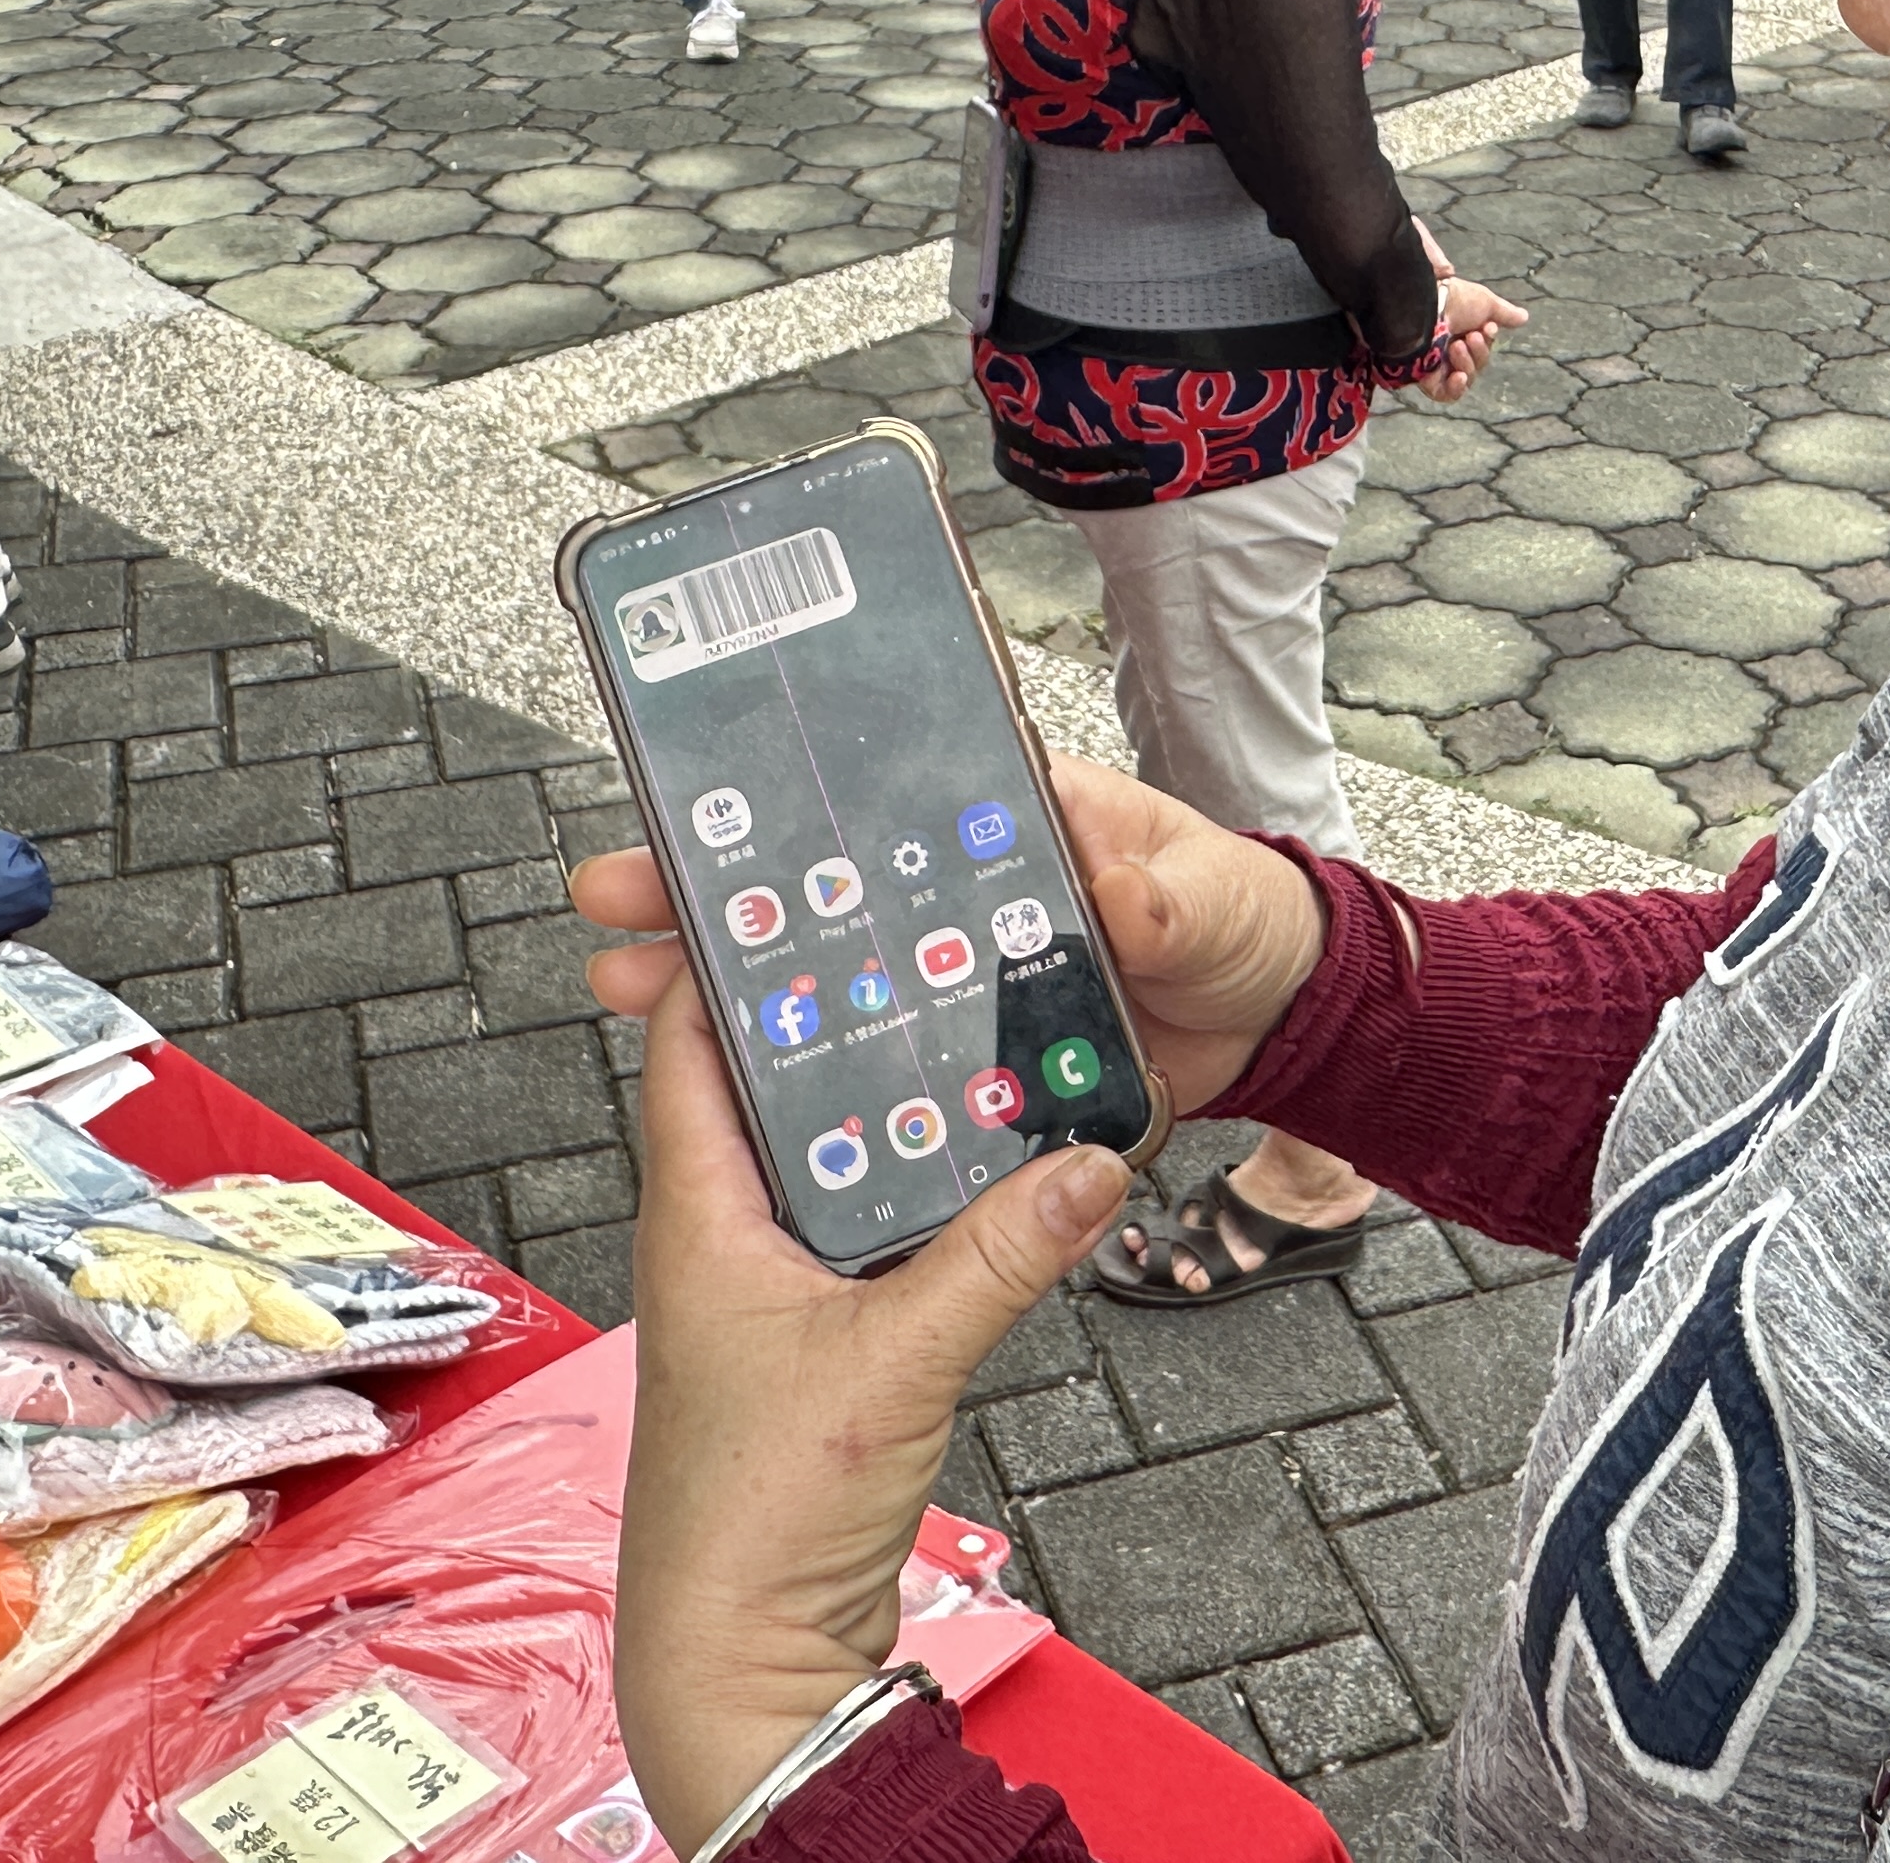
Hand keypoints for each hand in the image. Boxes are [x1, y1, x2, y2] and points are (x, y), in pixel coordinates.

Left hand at [570, 878, 1125, 1855]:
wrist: (744, 1662)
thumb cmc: (758, 1522)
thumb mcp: (896, 1365)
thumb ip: (999, 1256)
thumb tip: (1090, 1161)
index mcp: (696, 1218)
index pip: (695, 1047)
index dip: (729, 960)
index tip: (795, 887)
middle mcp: (719, 1241)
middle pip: (774, 1092)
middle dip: (841, 1019)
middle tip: (918, 940)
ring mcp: (766, 1295)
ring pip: (827, 1161)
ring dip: (888, 1109)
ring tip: (969, 1035)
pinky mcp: (815, 1344)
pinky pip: (866, 1229)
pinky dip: (917, 1190)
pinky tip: (985, 1173)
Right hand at [574, 751, 1322, 1130]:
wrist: (1277, 1015)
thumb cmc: (1242, 922)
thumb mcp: (1212, 896)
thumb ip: (1166, 895)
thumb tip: (1120, 892)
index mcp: (1013, 823)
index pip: (879, 803)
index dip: (781, 808)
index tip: (689, 813)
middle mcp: (967, 897)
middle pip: (820, 888)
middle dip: (708, 890)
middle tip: (611, 895)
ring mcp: (961, 978)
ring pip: (824, 973)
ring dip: (724, 979)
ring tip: (624, 980)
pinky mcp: (975, 1058)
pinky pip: (877, 1061)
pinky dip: (803, 1071)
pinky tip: (728, 1086)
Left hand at [1417, 276, 1524, 402]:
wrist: (1425, 304)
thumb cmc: (1453, 299)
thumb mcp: (1485, 302)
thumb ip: (1503, 313)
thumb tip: (1524, 317)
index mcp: (1462, 333)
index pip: (1483, 349)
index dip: (1488, 342)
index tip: (1488, 327)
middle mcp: (1449, 351)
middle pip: (1478, 365)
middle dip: (1479, 352)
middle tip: (1470, 337)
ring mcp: (1438, 366)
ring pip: (1466, 379)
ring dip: (1468, 364)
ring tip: (1457, 346)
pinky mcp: (1427, 380)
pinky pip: (1447, 395)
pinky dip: (1456, 389)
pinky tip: (1459, 376)